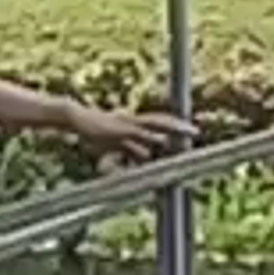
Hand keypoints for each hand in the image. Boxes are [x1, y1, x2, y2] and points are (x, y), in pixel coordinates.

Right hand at [66, 99, 187, 161]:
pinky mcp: (115, 132)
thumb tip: (147, 157)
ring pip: (151, 128)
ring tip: (183, 136)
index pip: (161, 122)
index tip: (192, 128)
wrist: (77, 117)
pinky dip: (143, 144)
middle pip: (161, 122)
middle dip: (178, 127)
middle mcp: (134, 121)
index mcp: (135, 122)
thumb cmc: (96, 131)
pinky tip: (154, 148)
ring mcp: (125, 125)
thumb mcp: (117, 142)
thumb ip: (132, 149)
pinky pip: (133, 137)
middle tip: (196, 131)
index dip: (176, 124)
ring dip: (167, 133)